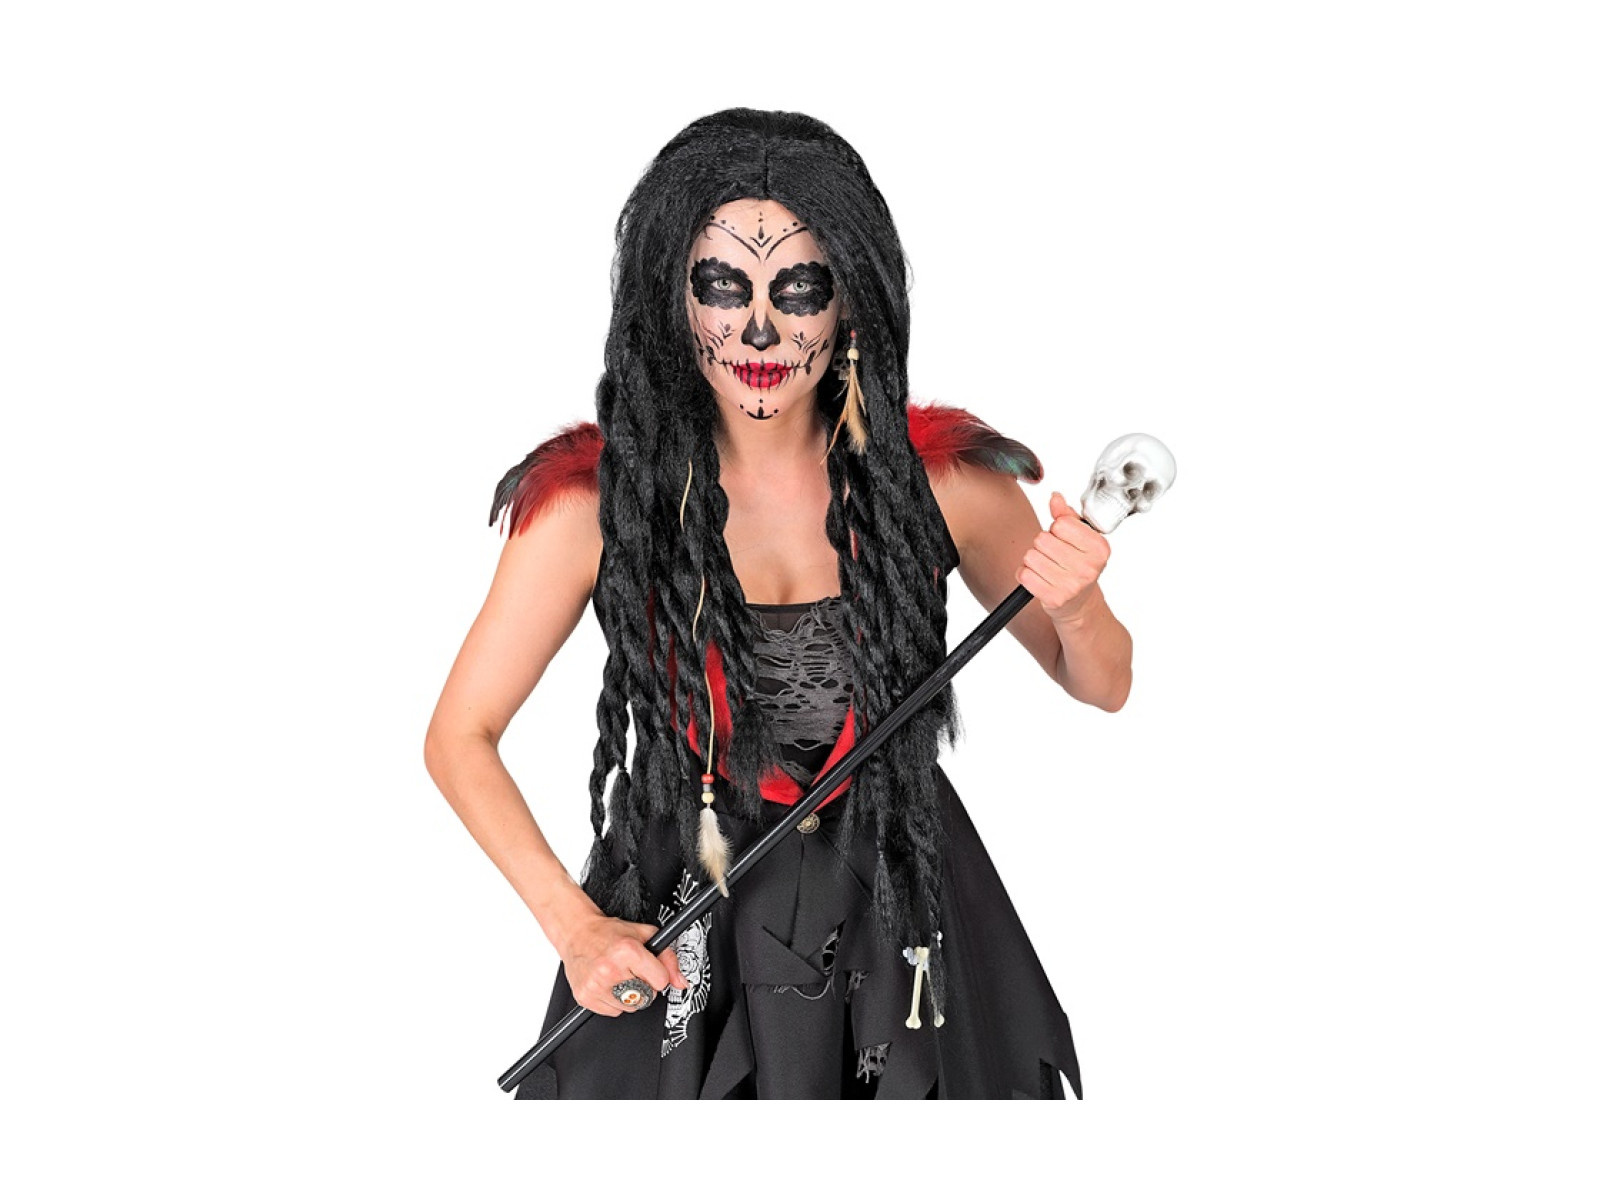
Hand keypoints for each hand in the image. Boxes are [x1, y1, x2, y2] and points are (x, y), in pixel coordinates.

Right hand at [558, 913, 691, 1017]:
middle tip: (632, 971)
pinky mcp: (586, 997)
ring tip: (618, 976)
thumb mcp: (644, 935)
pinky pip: (613, 1012)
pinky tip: (607, 983)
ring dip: (629, 995)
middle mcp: (611, 969)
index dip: (657, 974)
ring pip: (631, 1007)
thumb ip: (668, 957)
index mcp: (627, 951)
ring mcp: (597, 985)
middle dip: (644, 986)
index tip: (648, 968)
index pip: (660, 981)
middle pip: (646, 996)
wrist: (578, 933)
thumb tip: (680, 981)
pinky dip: (613, 1001)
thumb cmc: (609, 933)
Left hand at [1016, 491, 1110, 624]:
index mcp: (1099, 548)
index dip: (1057, 530)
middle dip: (1042, 545)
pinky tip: (1039, 578)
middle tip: (1054, 557)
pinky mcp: (1054, 598)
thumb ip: (1066, 516)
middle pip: (1042, 540)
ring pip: (1031, 556)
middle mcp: (1089, 568)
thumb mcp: (1080, 539)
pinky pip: (1024, 575)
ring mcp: (1072, 585)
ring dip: (1033, 560)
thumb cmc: (1079, 567)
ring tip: (1047, 568)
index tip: (1064, 541)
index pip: (1061, 524)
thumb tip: (1055, 498)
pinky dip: (1026, 575)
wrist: (1079, 604)